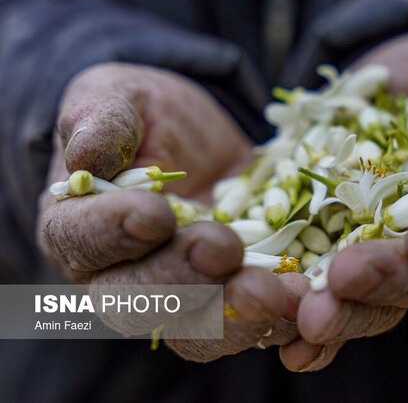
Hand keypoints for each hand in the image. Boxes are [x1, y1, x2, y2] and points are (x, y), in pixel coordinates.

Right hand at [36, 63, 304, 360]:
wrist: (197, 144)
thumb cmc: (147, 119)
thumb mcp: (121, 99)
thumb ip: (101, 121)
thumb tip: (84, 155)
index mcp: (81, 229)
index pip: (81, 240)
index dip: (113, 232)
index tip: (155, 213)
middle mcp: (123, 277)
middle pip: (139, 301)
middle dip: (184, 278)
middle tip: (223, 251)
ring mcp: (182, 295)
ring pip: (196, 329)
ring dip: (235, 317)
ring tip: (273, 292)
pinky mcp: (231, 298)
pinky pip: (251, 326)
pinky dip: (279, 322)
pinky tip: (305, 303)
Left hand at [282, 23, 407, 370]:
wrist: (394, 90)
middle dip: (388, 280)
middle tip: (348, 280)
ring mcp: (388, 256)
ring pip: (372, 298)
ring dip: (343, 314)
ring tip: (309, 322)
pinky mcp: (338, 254)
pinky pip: (328, 296)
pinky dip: (308, 322)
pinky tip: (288, 344)